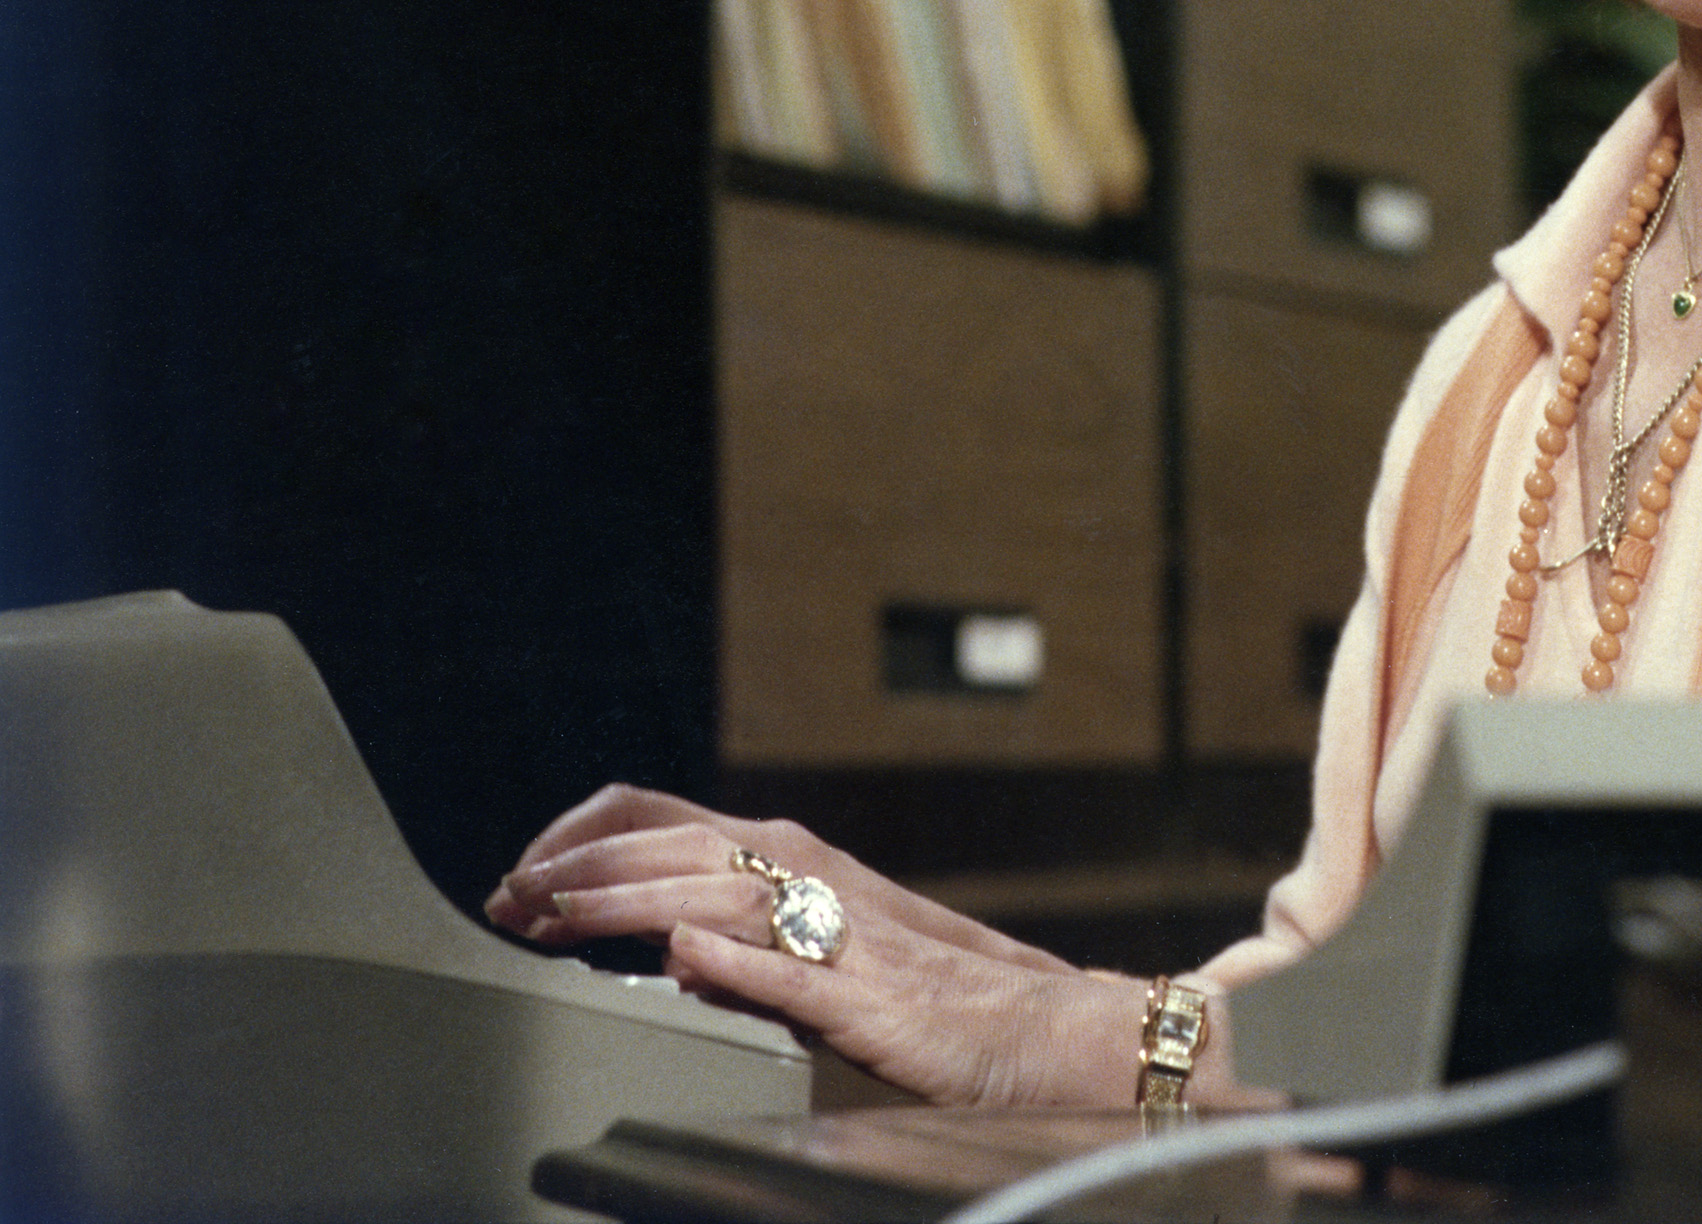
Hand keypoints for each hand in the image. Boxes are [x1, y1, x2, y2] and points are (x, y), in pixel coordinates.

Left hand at [485, 785, 1142, 1107]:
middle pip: (675, 844)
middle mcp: (814, 877)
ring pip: (717, 892)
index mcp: (798, 860)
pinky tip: (681, 956)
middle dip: (579, 866)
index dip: (584, 837)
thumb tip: (664, 945)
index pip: (665, 817)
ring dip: (627, 900)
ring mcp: (842, 932)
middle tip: (510, 898)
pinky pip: (793, 969)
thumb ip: (748, 943)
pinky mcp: (871, 996)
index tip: (524, 875)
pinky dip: (733, 958)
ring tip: (558, 918)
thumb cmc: (936, 997)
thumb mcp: (825, 952)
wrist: (1044, 1031)